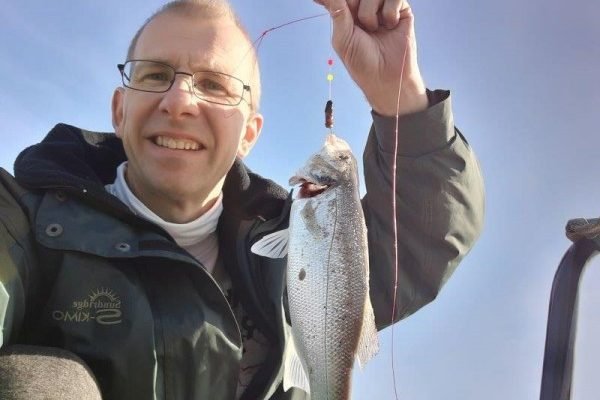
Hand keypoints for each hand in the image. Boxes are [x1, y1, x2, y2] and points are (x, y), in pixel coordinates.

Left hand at [314, 0, 427, 116]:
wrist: (386, 77)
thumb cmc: (363, 63)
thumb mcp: (343, 38)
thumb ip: (336, 11)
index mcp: (348, 15)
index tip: (327, 2)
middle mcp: (365, 9)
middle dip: (355, 6)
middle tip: (358, 23)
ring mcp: (383, 8)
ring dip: (370, 14)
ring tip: (374, 30)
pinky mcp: (401, 10)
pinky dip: (389, 13)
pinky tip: (389, 26)